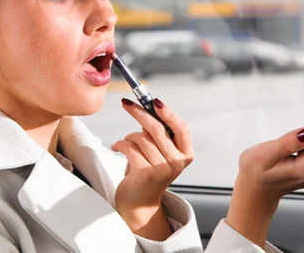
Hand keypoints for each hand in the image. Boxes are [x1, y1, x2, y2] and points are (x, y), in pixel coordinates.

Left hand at [111, 98, 193, 239]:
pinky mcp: (145, 173)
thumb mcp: (159, 152)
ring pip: (141, 138)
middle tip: (126, 103)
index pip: (182, 128)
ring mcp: (162, 169)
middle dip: (139, 112)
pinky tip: (117, 147)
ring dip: (128, 136)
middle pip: (157, 128)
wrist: (139, 202)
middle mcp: (176, 162)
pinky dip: (120, 144)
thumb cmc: (148, 172)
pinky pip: (129, 148)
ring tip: (125, 142)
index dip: (169, 113)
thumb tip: (146, 105)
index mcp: (185, 154)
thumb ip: (157, 132)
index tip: (155, 101)